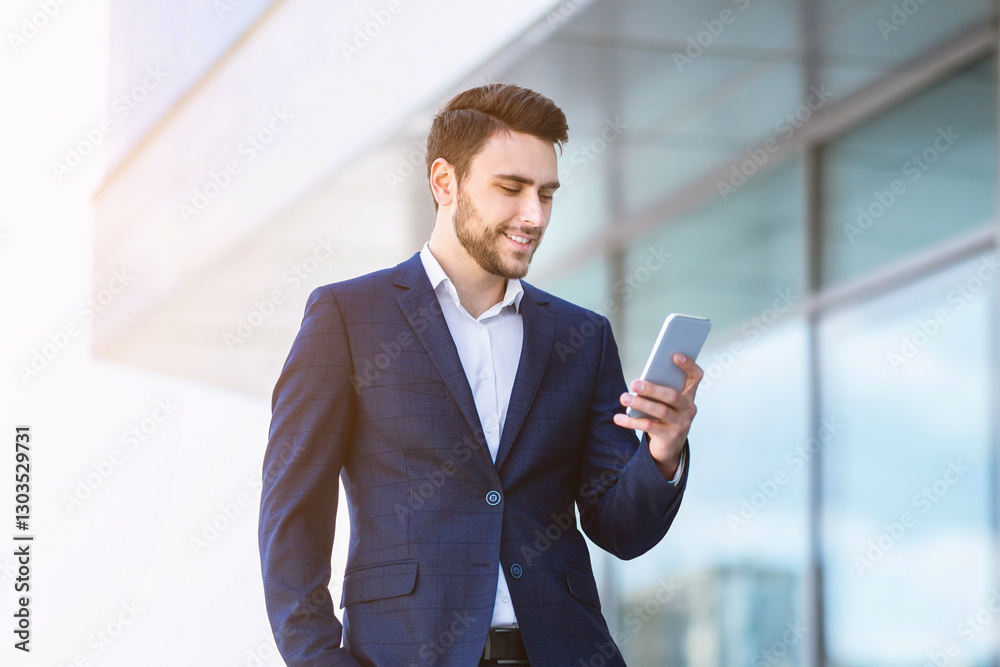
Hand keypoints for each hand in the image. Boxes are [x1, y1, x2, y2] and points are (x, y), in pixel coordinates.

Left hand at [614, 353, 702, 479]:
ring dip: (640, 403)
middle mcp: (689, 408)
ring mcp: (682, 424)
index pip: (695, 376)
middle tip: (634, 383)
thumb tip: (640, 382)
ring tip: (624, 398)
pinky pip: (649, 426)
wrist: (668, 446)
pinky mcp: (671, 437)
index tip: (675, 355)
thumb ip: (658, 390)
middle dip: (652, 388)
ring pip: (661, 411)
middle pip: (672, 395)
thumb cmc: (663, 417)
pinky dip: (632, 422)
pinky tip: (619, 418)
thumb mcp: (664, 402)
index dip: (688, 365)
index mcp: (689, 394)